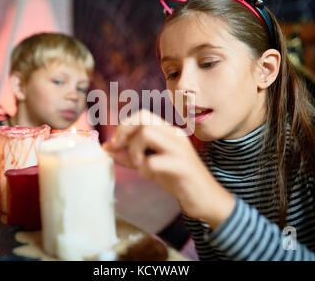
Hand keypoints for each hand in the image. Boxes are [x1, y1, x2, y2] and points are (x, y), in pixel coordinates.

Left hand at [104, 109, 234, 228]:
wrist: (206, 198)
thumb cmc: (178, 179)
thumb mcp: (151, 164)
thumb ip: (131, 156)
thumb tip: (109, 149)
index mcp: (168, 132)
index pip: (142, 115)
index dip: (123, 127)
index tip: (113, 145)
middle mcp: (175, 135)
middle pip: (143, 118)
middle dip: (124, 133)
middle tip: (119, 151)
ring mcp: (180, 149)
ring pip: (147, 133)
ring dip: (135, 150)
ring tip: (139, 165)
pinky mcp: (182, 166)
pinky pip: (153, 161)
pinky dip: (145, 169)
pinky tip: (150, 176)